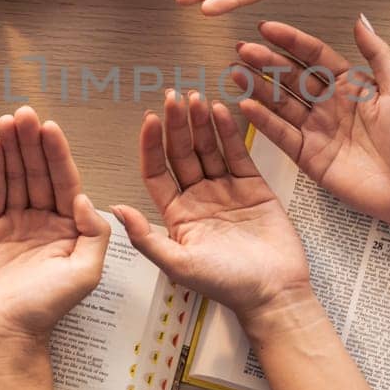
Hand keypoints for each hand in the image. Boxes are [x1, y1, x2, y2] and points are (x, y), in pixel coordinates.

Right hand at [0, 107, 109, 343]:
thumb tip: (88, 199)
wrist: (5, 334)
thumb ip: (94, 234)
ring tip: (3, 121)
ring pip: (13, 176)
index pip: (64, 180)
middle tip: (22, 114)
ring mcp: (14, 221)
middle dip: (31, 142)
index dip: (57, 153)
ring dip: (9, 148)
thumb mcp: (85, 273)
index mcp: (68, 226)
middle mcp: (42, 219)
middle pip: (37, 171)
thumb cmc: (47, 308)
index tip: (49, 127)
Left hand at [111, 90, 310, 317]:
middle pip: (181, 153)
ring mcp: (225, 189)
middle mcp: (198, 197)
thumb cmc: (226, 285)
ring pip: (207, 148)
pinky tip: (220, 111)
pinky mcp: (253, 186)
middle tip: (173, 97)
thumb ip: (146, 237)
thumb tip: (115, 210)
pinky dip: (228, 132)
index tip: (149, 120)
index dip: (151, 145)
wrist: (274, 292)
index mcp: (176, 214)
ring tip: (195, 98)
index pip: (156, 171)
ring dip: (200, 123)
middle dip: (176, 125)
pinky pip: (237, 153)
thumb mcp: (178, 264)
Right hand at [232, 18, 389, 230]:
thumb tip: (360, 21)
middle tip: (242, 49)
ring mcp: (317, 130)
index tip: (267, 28)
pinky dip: (263, 121)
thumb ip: (377, 54)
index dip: (291, 41)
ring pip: (281, 103)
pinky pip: (281, 135)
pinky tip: (246, 105)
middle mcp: (329, 105)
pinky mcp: (309, 156)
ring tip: (235, 72)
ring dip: (257, 88)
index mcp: (350, 86)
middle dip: (266, 62)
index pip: (314, 56)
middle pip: (292, 77)